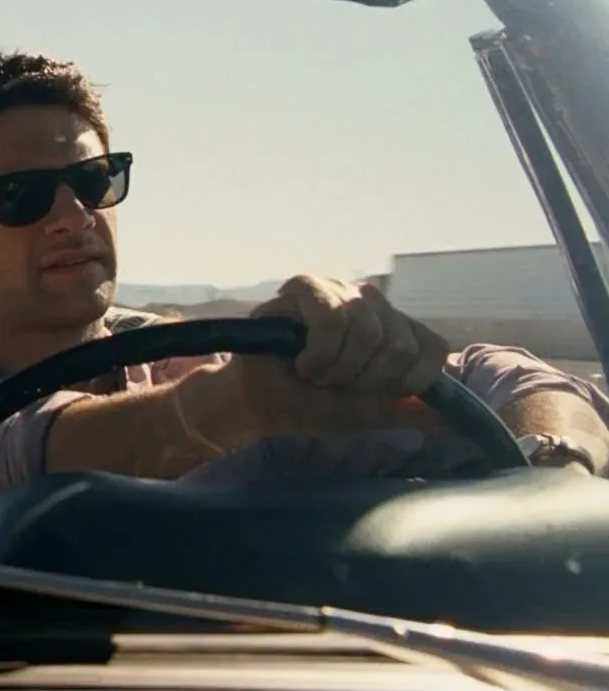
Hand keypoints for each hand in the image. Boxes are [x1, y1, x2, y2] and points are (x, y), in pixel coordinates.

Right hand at [184, 275, 451, 450]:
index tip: (371, 396)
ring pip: (369, 332)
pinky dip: (319, 355)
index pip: (432, 348)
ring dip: (337, 370)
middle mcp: (372, 303)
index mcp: (394, 328)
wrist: (254, 402)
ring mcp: (340, 290)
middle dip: (364, 381)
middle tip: (334, 386)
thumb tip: (456, 422)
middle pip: (399, 345)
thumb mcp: (366, 414)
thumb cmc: (307, 404)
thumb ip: (408, 411)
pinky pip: (333, 322)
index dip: (406, 382)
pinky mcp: (306, 286)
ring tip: (315, 375)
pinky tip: (301, 362)